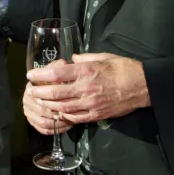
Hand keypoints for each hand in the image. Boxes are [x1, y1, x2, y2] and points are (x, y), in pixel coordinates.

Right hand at [23, 59, 73, 134]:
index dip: (54, 99)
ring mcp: (28, 112)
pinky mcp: (32, 122)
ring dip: (58, 123)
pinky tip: (66, 127)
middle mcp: (27, 100)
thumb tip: (63, 63)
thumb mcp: (54, 71)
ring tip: (70, 121)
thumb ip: (57, 68)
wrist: (40, 90)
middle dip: (58, 113)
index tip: (67, 100)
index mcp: (31, 87)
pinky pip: (43, 129)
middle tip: (72, 113)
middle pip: (43, 110)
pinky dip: (55, 130)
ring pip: (44, 122)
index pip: (41, 95)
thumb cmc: (51, 80)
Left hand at [26, 53, 149, 124]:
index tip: (31, 74)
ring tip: (39, 101)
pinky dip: (64, 115)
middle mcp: (85, 88)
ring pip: (62, 107)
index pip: (57, 74)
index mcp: (86, 71)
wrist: (143, 86)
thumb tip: (72, 58)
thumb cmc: (123, 68)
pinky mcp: (96, 115)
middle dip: (39, 92)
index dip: (40, 74)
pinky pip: (75, 117)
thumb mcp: (103, 57)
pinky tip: (57, 112)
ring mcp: (90, 104)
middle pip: (55, 93)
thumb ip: (84, 58)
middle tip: (30, 90)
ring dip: (48, 105)